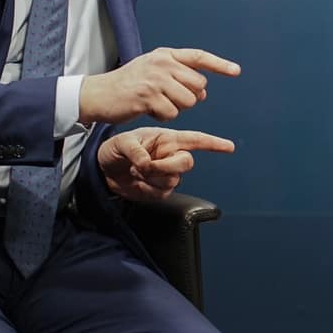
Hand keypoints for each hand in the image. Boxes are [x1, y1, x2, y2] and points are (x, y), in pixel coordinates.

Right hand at [78, 47, 239, 124]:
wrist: (98, 94)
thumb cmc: (129, 85)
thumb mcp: (153, 72)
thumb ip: (178, 76)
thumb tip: (203, 92)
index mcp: (165, 54)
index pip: (199, 57)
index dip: (219, 64)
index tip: (236, 71)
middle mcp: (162, 63)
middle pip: (198, 85)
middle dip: (190, 97)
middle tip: (169, 98)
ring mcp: (155, 79)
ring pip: (188, 101)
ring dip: (176, 108)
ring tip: (156, 103)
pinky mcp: (148, 97)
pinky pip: (172, 113)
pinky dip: (163, 116)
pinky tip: (148, 110)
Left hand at [98, 127, 234, 202]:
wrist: (102, 170)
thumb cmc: (114, 149)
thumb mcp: (121, 143)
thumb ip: (136, 151)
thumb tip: (147, 164)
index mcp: (167, 139)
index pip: (195, 140)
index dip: (213, 143)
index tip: (229, 147)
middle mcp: (170, 155)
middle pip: (186, 162)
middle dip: (167, 166)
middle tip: (146, 166)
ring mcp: (166, 174)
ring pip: (173, 180)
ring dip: (151, 178)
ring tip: (134, 170)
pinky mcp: (159, 190)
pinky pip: (162, 193)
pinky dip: (147, 189)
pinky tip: (136, 182)